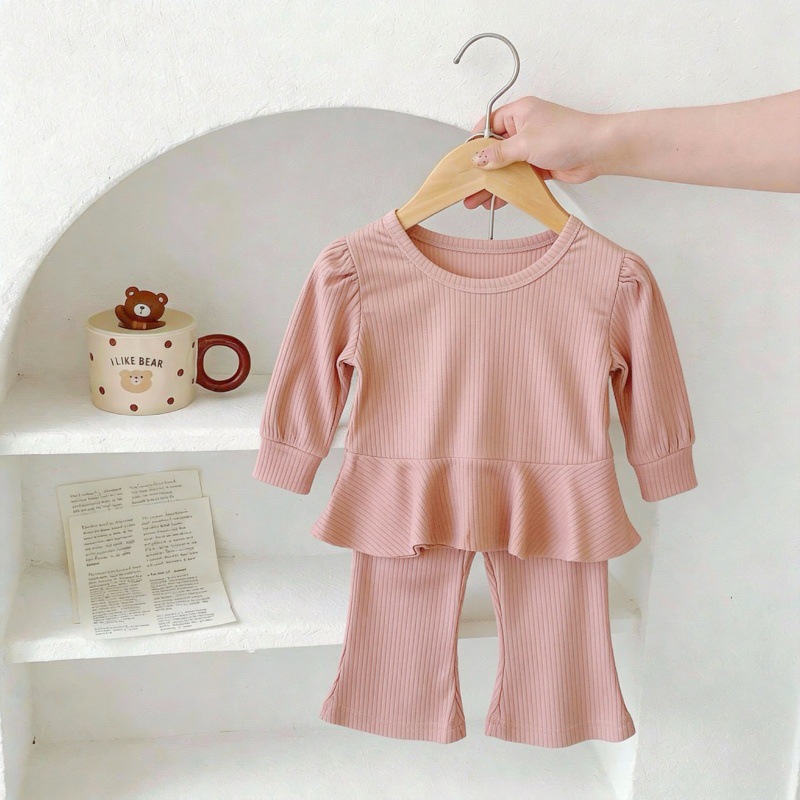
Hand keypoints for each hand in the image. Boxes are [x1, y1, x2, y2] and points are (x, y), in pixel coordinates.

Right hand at [464, 96, 608, 209]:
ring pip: (506, 166)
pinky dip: (508, 189)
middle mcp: (524, 129)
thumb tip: (477, 159)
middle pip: (495, 150)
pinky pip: (518, 177)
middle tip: (466, 187)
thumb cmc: (568, 135)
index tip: (465, 162)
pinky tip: (497, 200)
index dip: (475, 143)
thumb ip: (499, 153)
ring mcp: (532, 148)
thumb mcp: (525, 143)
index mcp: (519, 113)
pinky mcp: (540, 165)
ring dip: (493, 183)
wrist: (598, 151)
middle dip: (481, 170)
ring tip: (477, 200)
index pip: (488, 125)